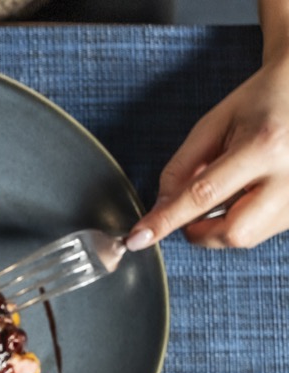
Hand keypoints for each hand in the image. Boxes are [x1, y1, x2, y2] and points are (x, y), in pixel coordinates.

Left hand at [128, 53, 288, 250]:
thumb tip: (159, 209)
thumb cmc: (260, 103)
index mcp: (264, 146)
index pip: (203, 195)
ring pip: (248, 238)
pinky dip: (243, 220)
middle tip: (191, 211)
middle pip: (233, 232)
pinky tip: (249, 193)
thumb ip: (181, 169)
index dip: (166, 220)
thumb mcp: (212, 125)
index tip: (139, 238)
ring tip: (231, 188)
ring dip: (223, 224)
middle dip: (200, 232)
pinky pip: (263, 232)